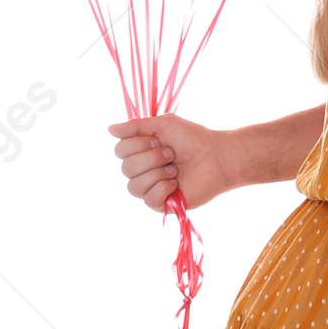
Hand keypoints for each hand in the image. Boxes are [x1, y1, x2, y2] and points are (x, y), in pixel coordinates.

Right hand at [109, 116, 235, 212]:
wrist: (217, 157)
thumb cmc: (193, 139)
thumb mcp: (162, 124)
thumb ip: (135, 126)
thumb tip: (109, 129)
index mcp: (141, 151)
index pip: (119, 151)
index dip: (138, 144)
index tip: (159, 139)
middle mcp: (143, 170)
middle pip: (125, 168)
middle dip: (151, 158)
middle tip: (171, 154)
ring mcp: (151, 188)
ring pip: (134, 186)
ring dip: (158, 173)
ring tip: (175, 169)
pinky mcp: (163, 203)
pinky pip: (149, 200)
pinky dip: (163, 188)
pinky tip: (176, 183)